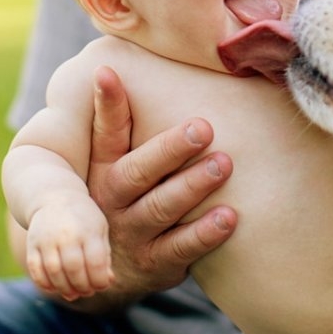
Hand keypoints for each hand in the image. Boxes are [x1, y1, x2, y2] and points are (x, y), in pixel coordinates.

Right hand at [26, 195, 112, 301]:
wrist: (54, 197)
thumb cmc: (83, 217)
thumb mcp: (100, 229)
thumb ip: (105, 255)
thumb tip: (108, 281)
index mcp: (89, 230)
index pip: (96, 262)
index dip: (100, 280)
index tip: (102, 285)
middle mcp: (67, 234)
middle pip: (74, 269)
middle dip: (83, 286)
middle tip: (87, 291)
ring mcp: (47, 239)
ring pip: (54, 272)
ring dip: (64, 288)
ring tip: (73, 293)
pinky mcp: (32, 244)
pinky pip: (36, 270)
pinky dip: (44, 283)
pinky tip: (54, 287)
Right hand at [85, 65, 236, 301]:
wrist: (104, 273)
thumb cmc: (121, 198)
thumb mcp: (110, 165)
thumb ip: (123, 123)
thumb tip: (128, 61)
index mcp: (103, 169)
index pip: (105, 133)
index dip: (106, 104)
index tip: (106, 71)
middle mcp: (112, 200)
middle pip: (139, 172)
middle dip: (171, 149)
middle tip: (204, 127)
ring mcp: (133, 233)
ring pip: (162, 208)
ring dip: (194, 186)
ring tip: (224, 164)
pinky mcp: (156, 263)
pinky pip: (181, 248)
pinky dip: (205, 234)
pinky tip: (230, 217)